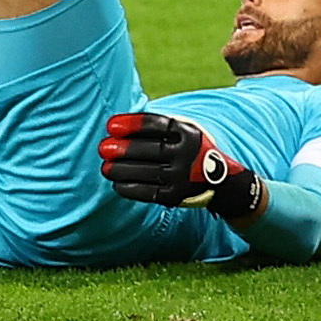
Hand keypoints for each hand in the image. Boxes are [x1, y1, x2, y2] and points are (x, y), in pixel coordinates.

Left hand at [101, 111, 266, 215]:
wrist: (218, 180)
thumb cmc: (184, 149)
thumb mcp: (179, 131)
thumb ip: (154, 127)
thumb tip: (114, 126)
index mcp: (188, 133)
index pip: (157, 125)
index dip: (132, 124)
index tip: (110, 126)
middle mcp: (188, 154)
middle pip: (151, 150)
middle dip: (124, 149)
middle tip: (103, 148)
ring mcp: (183, 176)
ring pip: (148, 172)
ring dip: (122, 170)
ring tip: (106, 167)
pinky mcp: (176, 195)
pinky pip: (149, 192)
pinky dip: (130, 188)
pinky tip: (116, 183)